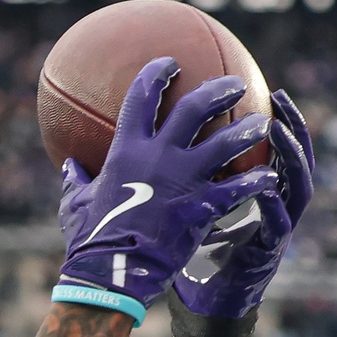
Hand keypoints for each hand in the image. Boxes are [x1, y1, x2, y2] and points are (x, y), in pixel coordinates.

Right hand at [57, 58, 277, 306]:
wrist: (111, 273)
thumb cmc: (89, 240)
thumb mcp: (74, 206)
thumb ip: (74, 182)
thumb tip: (67, 167)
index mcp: (126, 151)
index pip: (142, 97)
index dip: (157, 74)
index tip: (170, 63)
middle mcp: (159, 157)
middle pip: (196, 108)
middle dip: (219, 90)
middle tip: (235, 85)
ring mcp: (184, 180)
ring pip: (227, 142)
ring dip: (248, 130)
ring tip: (261, 125)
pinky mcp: (202, 207)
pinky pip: (238, 188)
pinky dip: (256, 181)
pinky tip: (269, 177)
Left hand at [172, 90, 315, 317]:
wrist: (201, 311)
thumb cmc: (190, 265)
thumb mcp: (179, 216)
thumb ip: (168, 186)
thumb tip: (128, 161)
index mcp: (247, 194)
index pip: (262, 150)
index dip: (263, 119)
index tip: (253, 90)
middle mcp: (267, 206)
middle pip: (290, 156)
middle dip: (290, 123)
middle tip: (278, 94)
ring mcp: (273, 228)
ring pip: (295, 183)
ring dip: (291, 155)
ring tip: (279, 129)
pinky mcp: (267, 252)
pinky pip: (277, 221)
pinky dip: (273, 202)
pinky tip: (269, 184)